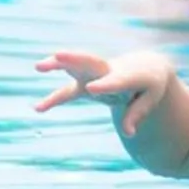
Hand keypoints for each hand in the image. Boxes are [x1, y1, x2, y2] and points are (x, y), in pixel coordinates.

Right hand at [33, 49, 172, 134]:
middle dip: (74, 58)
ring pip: (76, 67)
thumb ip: (136, 114)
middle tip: (57, 54)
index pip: (115, 81)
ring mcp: (96, 73)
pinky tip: (38, 109)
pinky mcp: (86, 81)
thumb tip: (128, 134)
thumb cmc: (149, 84)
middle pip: (91, 62)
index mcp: (129, 75)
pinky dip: (55, 99)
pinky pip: (69, 91)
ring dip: (58, 65)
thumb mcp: (150, 98)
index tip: (92, 89)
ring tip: (38, 66)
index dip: (105, 85)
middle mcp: (109, 70)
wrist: (146, 66)